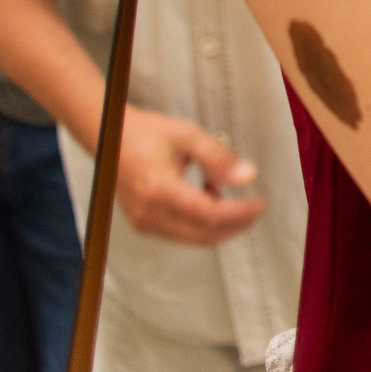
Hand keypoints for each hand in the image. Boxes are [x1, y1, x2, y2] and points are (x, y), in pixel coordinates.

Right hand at [113, 107, 265, 245]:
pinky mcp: (143, 224)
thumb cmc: (147, 133)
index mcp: (159, 189)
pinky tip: (207, 195)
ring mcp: (144, 222)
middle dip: (236, 225)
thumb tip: (248, 177)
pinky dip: (201, 222)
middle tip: (255, 208)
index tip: (260, 204)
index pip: (209, 214)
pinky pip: (181, 233)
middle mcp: (149, 212)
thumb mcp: (187, 135)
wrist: (110, 138)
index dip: (239, 213)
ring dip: (219, 223)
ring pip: (194, 237)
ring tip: (227, 194)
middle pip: (204, 233)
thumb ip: (219, 157)